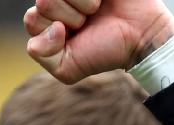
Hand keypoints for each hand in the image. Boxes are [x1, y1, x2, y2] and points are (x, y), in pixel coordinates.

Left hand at [24, 0, 173, 83]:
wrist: (141, 37)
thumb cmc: (104, 51)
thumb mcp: (68, 68)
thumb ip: (43, 54)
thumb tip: (51, 26)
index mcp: (47, 21)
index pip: (32, 18)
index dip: (52, 30)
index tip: (73, 35)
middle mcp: (59, 1)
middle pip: (44, 1)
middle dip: (68, 17)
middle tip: (86, 22)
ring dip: (82, 3)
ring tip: (95, 11)